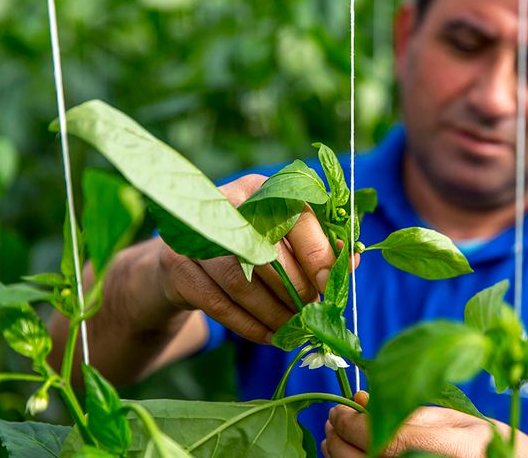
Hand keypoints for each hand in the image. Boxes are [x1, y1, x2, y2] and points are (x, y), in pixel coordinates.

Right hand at [156, 174, 335, 342]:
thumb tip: (350, 261)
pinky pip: (219, 304)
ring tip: (292, 329)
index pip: (295, 218)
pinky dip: (249, 325)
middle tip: (311, 313)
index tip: (330, 284)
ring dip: (273, 313)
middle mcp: (227, 204)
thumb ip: (318, 247)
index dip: (317, 254)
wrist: (188, 264)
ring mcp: (197, 235)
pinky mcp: (177, 265)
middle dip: (296, 290)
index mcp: (262, 191)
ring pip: (242, 282)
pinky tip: (269, 336)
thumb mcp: (284, 240)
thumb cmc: (251, 249)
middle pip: (268, 253)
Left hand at [323, 391, 495, 457]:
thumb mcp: (452, 419)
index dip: (351, 423)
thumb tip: (360, 399)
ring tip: (336, 436)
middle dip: (339, 438)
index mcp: (445, 450)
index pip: (381, 438)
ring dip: (339, 455)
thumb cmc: (487, 442)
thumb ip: (405, 411)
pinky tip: (350, 455)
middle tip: (333, 419)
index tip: (340, 408)